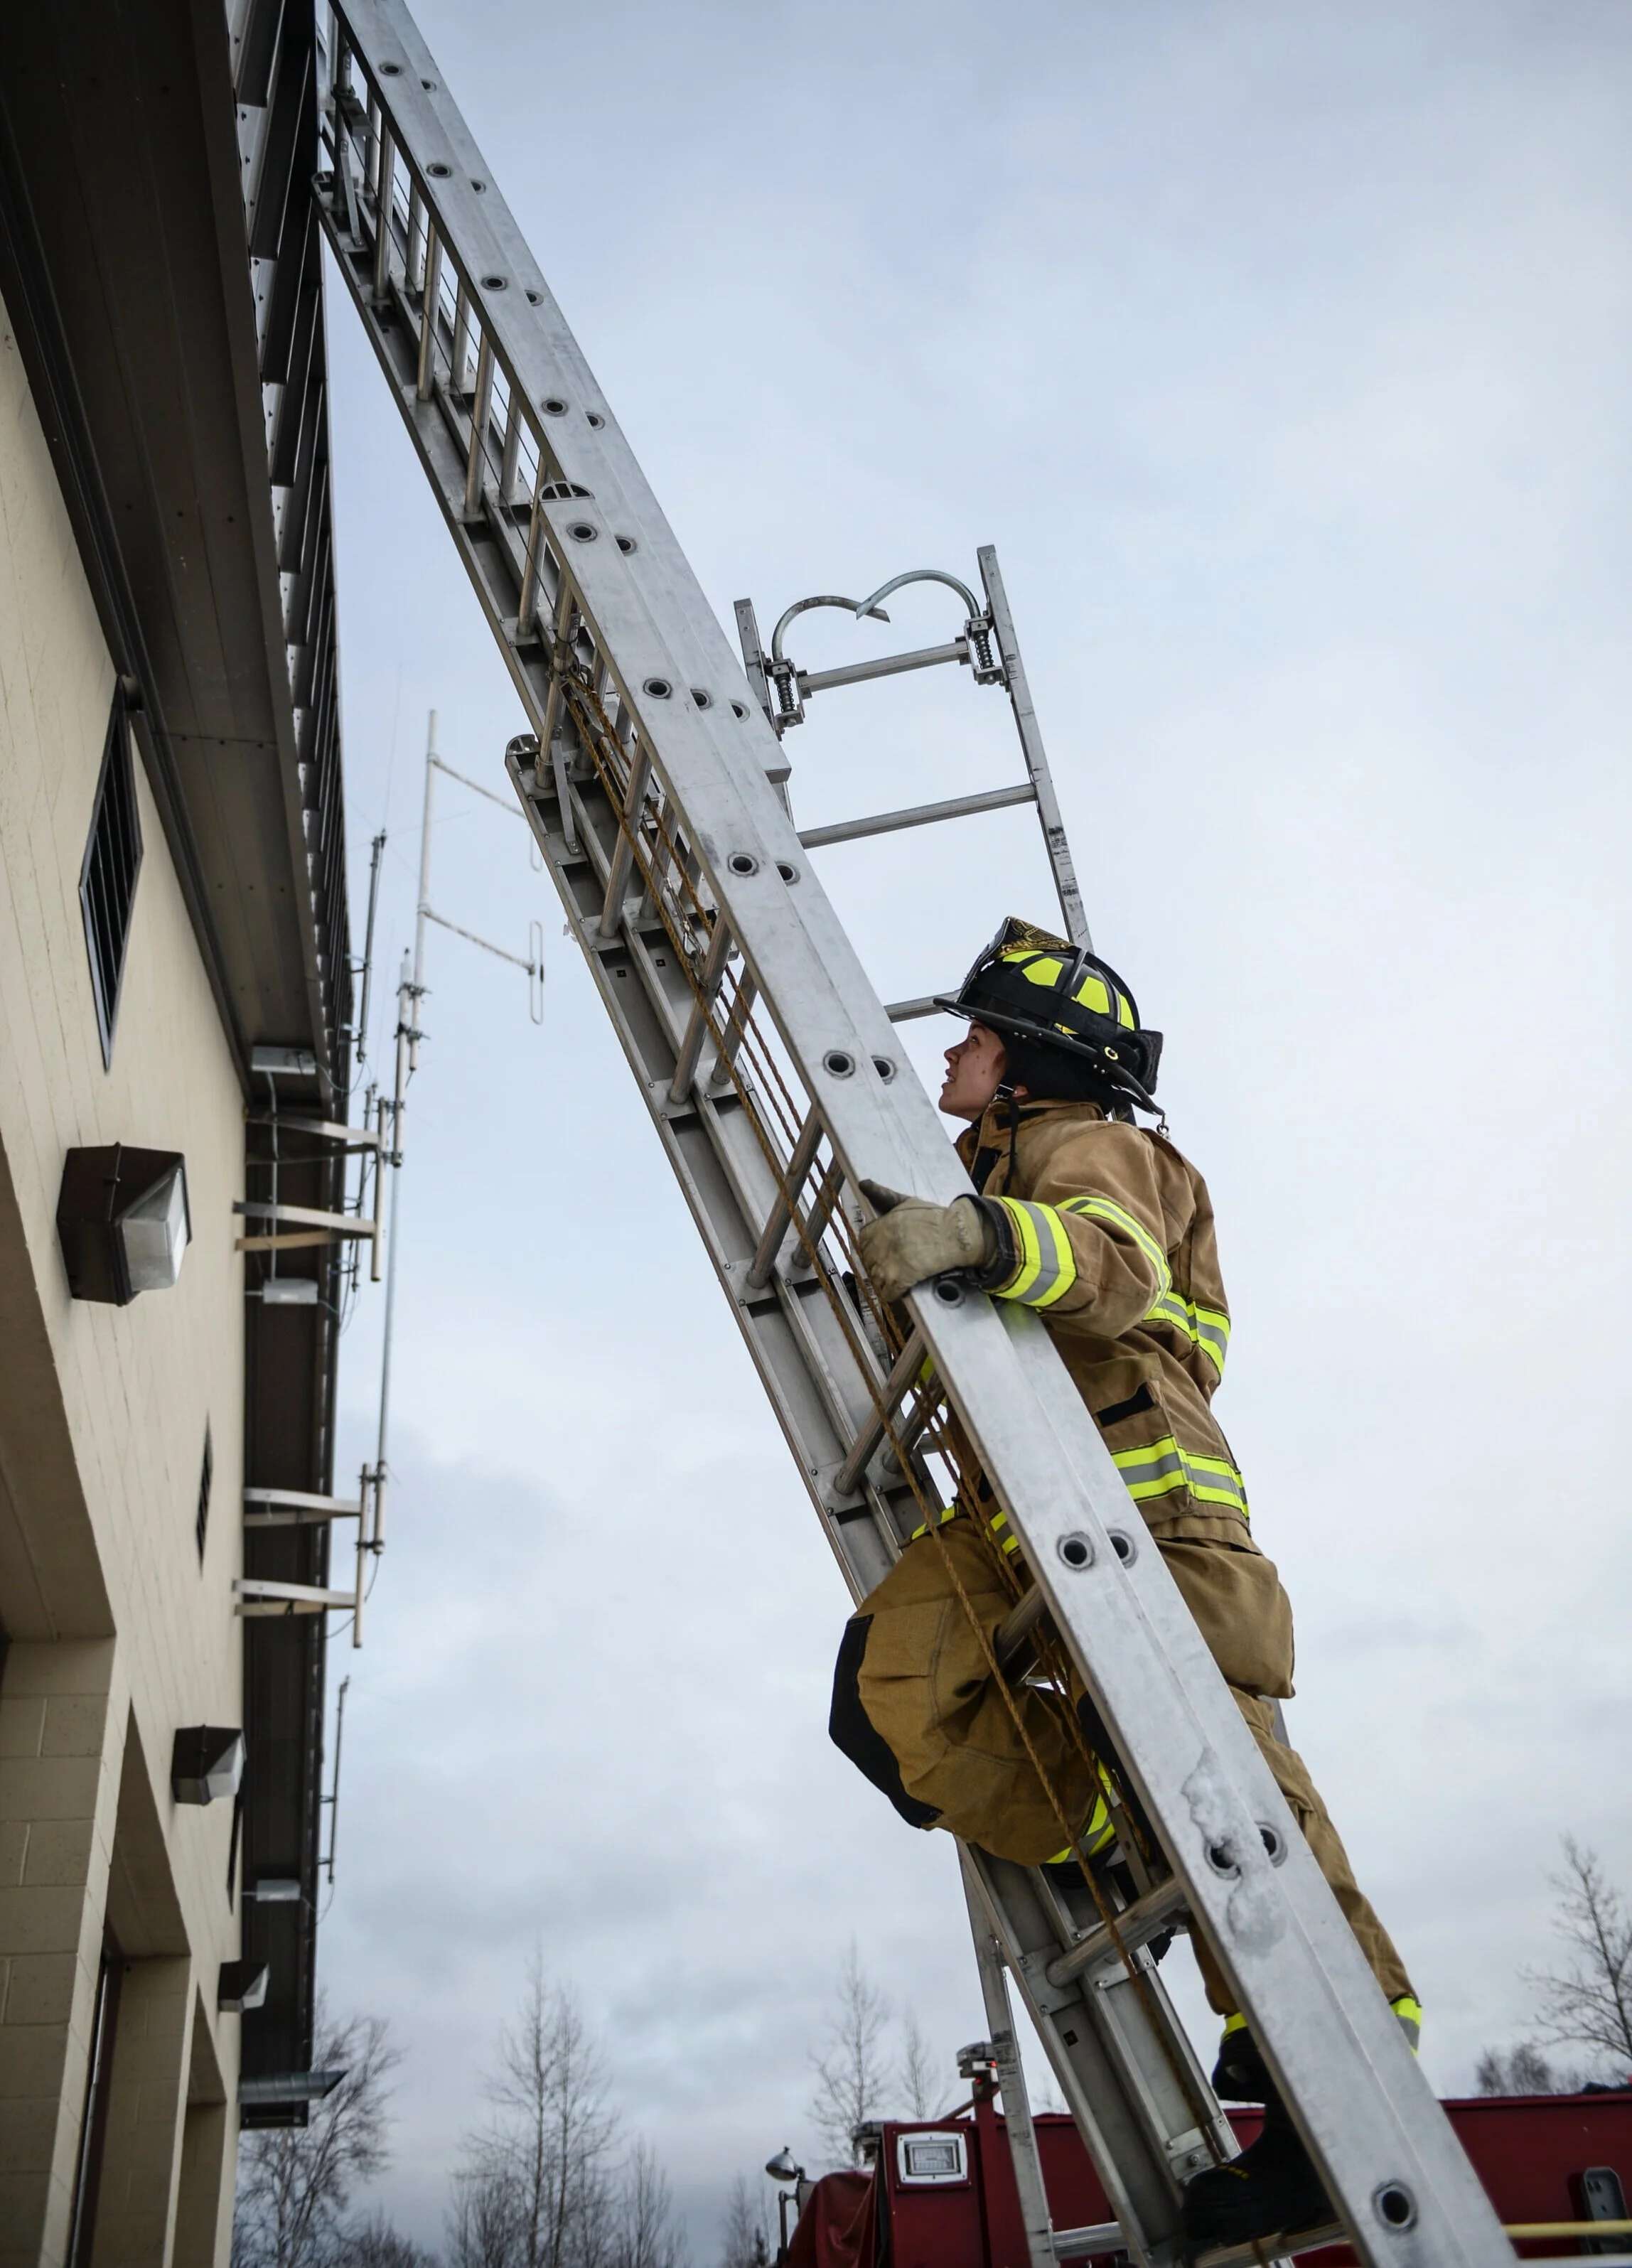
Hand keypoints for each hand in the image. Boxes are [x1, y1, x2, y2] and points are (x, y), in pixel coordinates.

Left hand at [857, 1181, 993, 1302]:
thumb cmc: (933, 1217)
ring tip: (891, 1279)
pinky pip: (887, 1293)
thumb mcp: (905, 1201)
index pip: (862, 1240)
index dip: (869, 1246)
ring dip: (881, 1280)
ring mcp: (890, 1264)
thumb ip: (882, 1195)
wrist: (954, 1234)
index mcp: (881, 1225)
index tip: (877, 1250)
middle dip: (875, 1264)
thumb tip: (864, 1183)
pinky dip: (890, 1295)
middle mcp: (881, 1245)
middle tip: (887, 1266)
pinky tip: (897, 1292)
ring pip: (875, 1278)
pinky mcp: (902, 1279)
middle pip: (867, 1261)